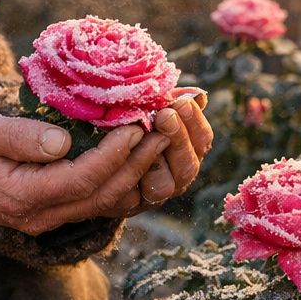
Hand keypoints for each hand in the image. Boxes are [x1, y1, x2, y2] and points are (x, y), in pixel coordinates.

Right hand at [0, 108, 169, 239]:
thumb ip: (16, 136)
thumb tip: (63, 140)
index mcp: (22, 196)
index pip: (82, 178)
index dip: (114, 153)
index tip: (137, 123)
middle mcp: (43, 215)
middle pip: (104, 194)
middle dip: (140, 161)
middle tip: (167, 126)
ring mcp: (52, 217)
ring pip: (108, 202)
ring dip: (139, 170)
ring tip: (164, 135)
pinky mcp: (58, 210)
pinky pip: (100, 199)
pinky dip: (125, 176)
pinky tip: (141, 150)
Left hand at [136, 88, 213, 208]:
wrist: (98, 149)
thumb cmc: (131, 119)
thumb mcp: (152, 107)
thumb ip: (173, 101)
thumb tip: (198, 95)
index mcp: (188, 150)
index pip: (202, 139)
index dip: (195, 121)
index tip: (182, 102)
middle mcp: (177, 176)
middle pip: (188, 165)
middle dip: (177, 138)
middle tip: (164, 116)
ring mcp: (156, 193)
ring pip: (164, 186)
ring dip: (155, 160)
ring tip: (142, 135)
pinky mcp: (132, 205)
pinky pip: (135, 198)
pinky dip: (131, 177)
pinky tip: (124, 155)